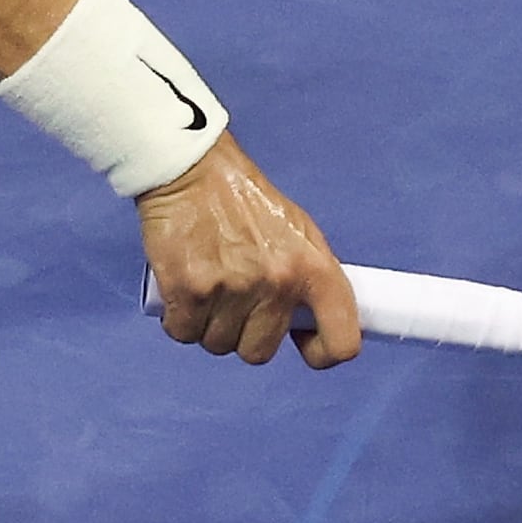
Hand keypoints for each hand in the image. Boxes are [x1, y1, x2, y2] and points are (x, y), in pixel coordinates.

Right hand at [135, 137, 359, 365]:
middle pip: (259, 352)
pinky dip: (179, 319)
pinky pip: (184, 332)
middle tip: (234, 300)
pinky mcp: (189, 290)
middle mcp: (277, 283)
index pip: (342, 342)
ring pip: (219, 344)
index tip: (302, 343)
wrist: (192, 170)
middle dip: (243, 333)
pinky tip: (182, 292)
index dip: (322, 353)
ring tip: (207, 287)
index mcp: (314, 269)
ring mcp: (232, 289)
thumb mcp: (297, 231)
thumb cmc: (243, 199)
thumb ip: (308, 277)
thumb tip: (308, 323)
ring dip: (209, 325)